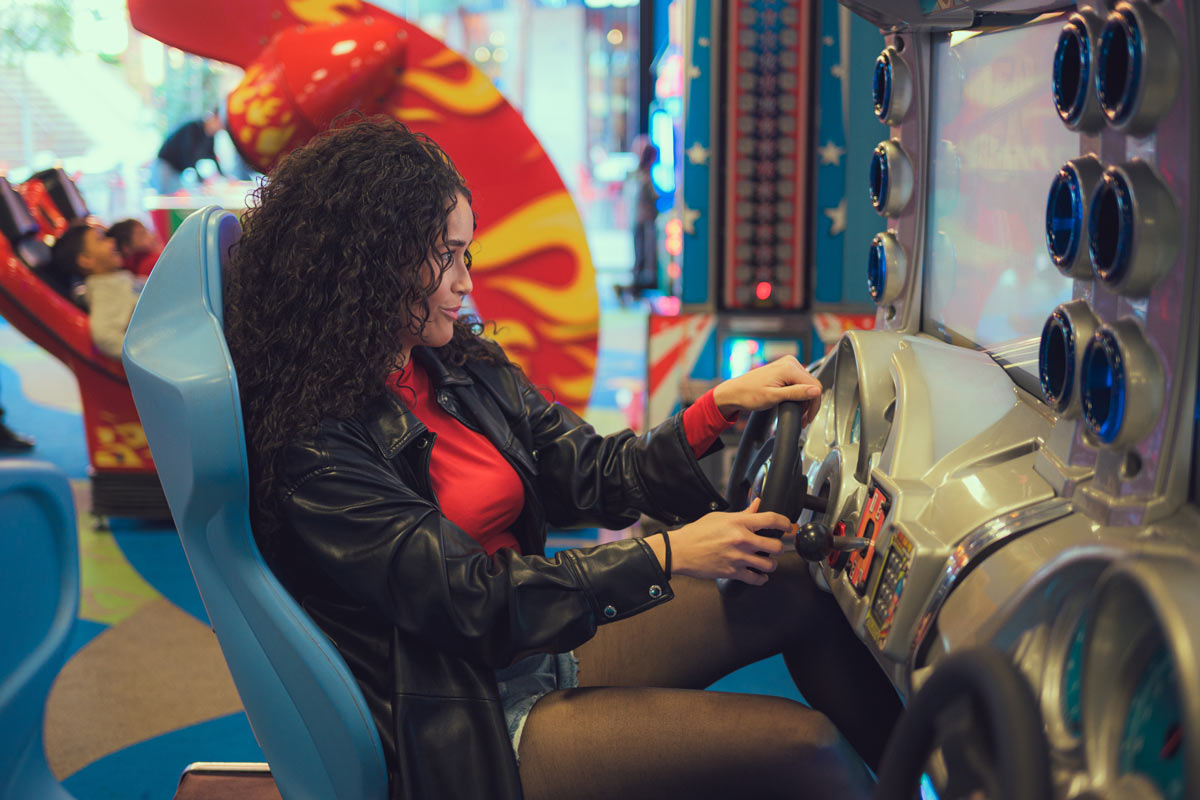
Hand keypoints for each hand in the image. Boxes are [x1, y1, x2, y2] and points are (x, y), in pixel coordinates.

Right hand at [666, 497, 789, 585]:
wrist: (681, 550)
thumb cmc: (697, 533)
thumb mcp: (720, 517)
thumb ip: (742, 513)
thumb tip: (756, 504)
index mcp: (739, 523)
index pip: (771, 519)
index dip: (785, 523)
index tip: (789, 526)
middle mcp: (742, 540)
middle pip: (776, 546)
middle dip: (779, 547)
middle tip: (776, 547)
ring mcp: (739, 557)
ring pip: (769, 564)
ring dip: (771, 564)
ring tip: (767, 562)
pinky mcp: (733, 572)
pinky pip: (756, 578)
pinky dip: (761, 578)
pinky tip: (759, 575)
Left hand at [711, 355, 822, 426]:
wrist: (735, 392)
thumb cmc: (748, 394)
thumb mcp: (774, 397)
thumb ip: (796, 393)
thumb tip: (815, 391)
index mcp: (789, 367)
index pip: (815, 386)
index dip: (814, 404)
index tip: (808, 418)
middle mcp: (790, 362)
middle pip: (812, 385)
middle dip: (809, 404)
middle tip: (803, 419)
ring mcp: (787, 365)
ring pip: (807, 384)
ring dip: (804, 400)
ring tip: (798, 414)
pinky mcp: (784, 369)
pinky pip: (799, 382)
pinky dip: (799, 394)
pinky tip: (794, 404)